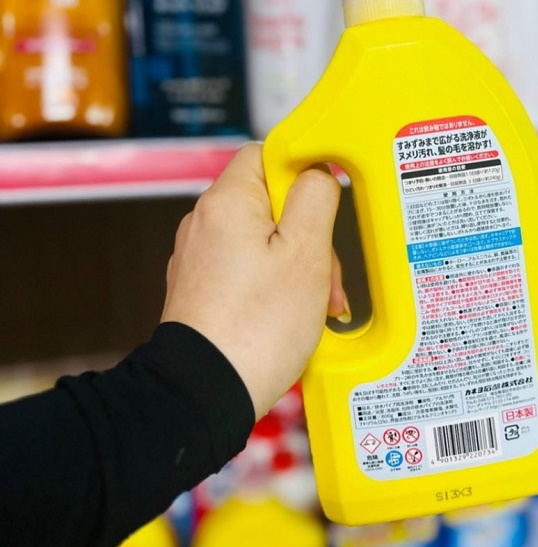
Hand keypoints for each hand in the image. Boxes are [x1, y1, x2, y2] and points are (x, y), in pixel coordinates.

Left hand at [161, 143, 347, 416]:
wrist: (205, 393)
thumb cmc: (257, 329)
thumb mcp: (306, 253)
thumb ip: (315, 198)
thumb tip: (318, 171)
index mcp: (227, 203)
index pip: (266, 153)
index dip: (302, 172)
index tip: (325, 203)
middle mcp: (205, 223)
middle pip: (271, 203)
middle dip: (309, 235)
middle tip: (327, 275)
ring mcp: (200, 257)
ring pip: (263, 240)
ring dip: (298, 266)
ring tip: (317, 307)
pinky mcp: (202, 288)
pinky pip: (248, 269)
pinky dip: (275, 285)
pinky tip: (293, 316)